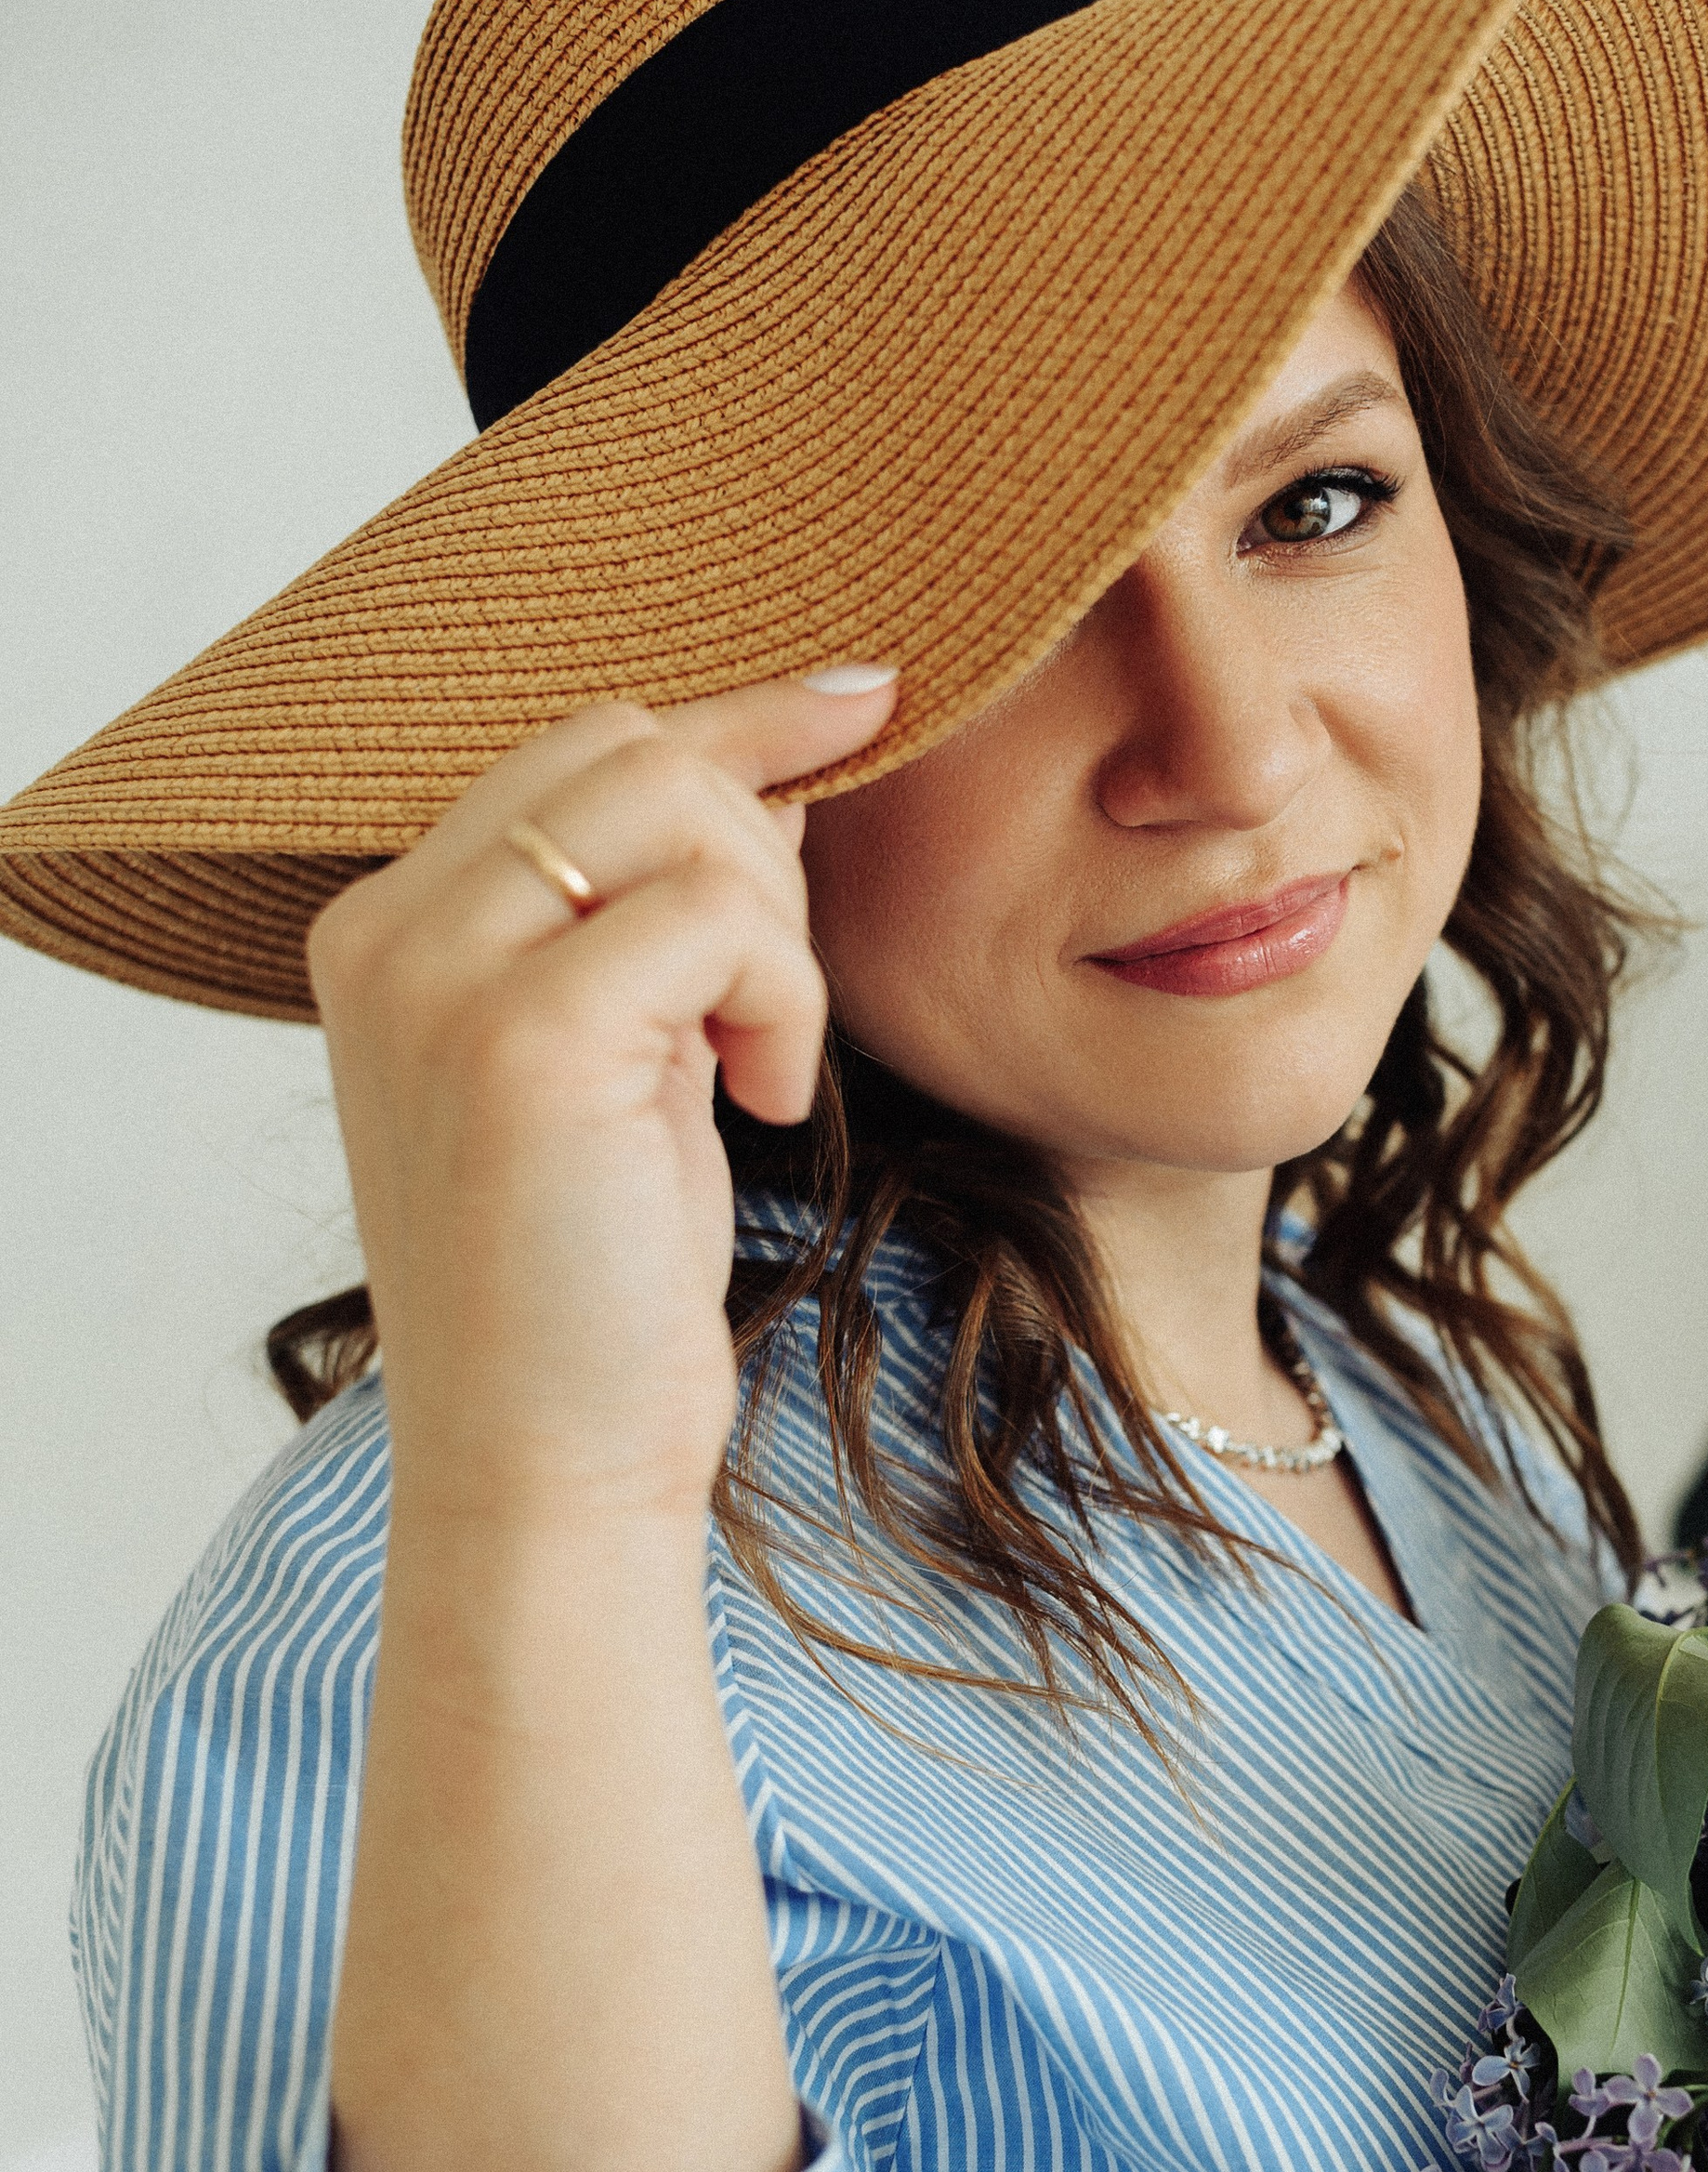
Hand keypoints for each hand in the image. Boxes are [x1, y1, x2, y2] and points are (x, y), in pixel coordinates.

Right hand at [307, 670, 894, 1534]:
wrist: (545, 1467)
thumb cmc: (595, 1284)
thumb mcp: (618, 1061)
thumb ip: (645, 917)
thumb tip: (774, 762)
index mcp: (386, 930)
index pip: (578, 745)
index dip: (734, 722)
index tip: (857, 704)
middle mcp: (389, 932)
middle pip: (631, 747)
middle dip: (759, 845)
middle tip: (770, 1004)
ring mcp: (443, 977)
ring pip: (682, 808)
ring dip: (775, 931)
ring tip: (759, 1061)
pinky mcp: (528, 1038)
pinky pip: (721, 915)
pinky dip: (784, 999)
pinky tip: (763, 1100)